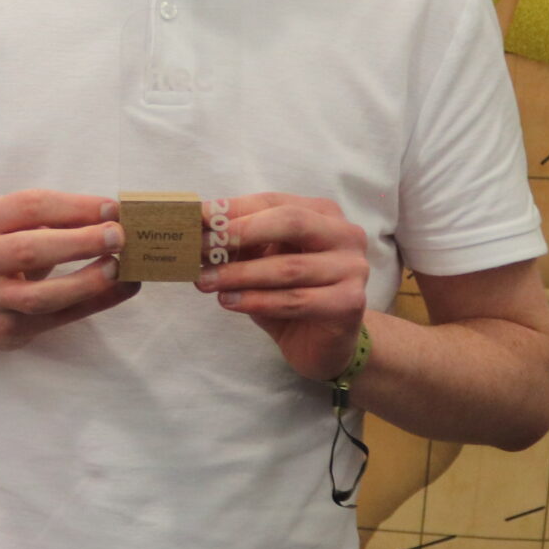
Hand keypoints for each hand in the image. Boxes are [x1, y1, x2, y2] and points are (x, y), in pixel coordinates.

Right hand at [0, 189, 137, 350]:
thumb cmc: (7, 253)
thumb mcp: (18, 225)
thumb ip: (58, 219)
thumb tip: (114, 218)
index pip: (31, 206)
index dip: (75, 207)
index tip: (112, 209)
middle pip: (30, 249)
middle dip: (80, 242)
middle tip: (118, 237)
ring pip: (41, 295)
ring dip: (86, 281)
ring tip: (118, 268)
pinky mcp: (7, 328)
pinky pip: (58, 319)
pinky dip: (95, 303)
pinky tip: (123, 289)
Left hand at [195, 193, 369, 381]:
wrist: (324, 345)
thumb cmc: (289, 295)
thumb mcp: (262, 262)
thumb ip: (240, 244)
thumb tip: (198, 231)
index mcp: (322, 213)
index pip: (273, 202)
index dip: (233, 209)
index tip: (195, 218)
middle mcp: (344, 234)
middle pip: (290, 222)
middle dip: (240, 232)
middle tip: (200, 246)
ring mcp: (353, 268)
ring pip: (289, 267)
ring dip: (239, 273)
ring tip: (204, 281)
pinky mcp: (350, 303)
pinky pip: (296, 299)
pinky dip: (257, 300)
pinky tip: (229, 302)